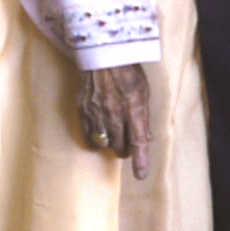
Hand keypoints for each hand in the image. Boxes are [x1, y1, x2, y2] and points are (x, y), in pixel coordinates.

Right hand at [77, 63, 153, 178]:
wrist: (101, 55)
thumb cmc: (126, 72)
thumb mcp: (143, 92)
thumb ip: (143, 116)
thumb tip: (146, 138)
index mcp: (133, 107)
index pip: (138, 141)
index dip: (140, 161)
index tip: (141, 175)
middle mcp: (114, 112)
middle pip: (120, 147)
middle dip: (126, 149)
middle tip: (128, 143)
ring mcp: (96, 113)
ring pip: (105, 144)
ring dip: (112, 143)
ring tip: (114, 134)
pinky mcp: (83, 111)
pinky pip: (89, 137)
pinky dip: (96, 139)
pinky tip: (100, 133)